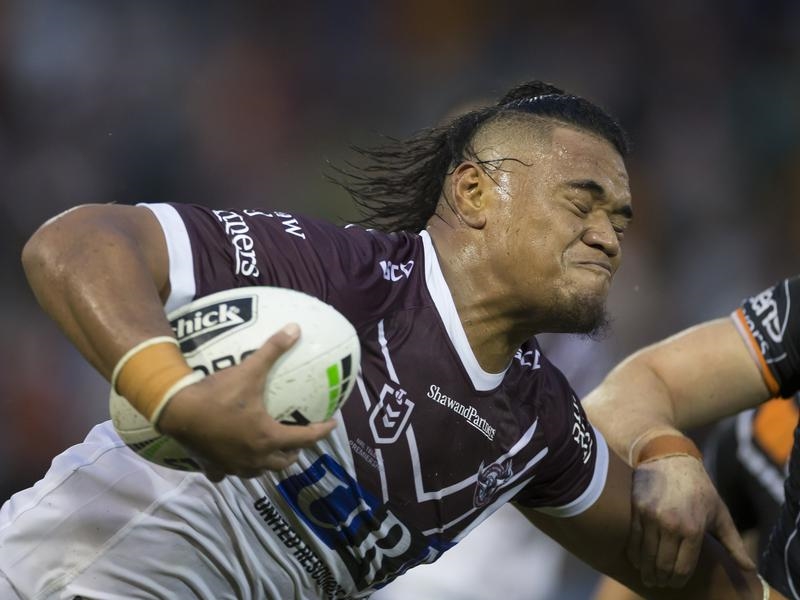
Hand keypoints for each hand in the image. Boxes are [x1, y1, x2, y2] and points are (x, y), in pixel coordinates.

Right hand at [157, 324, 335, 480]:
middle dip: (294, 452)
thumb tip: (295, 329)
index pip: (305, 438)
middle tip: (298, 440)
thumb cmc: (218, 393)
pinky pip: (227, 474)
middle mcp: (254, 457)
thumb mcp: (250, 370)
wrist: (176, 410)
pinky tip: (231, 462)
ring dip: (269, 463)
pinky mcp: (213, 466)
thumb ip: (273, 349)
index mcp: (268, 437)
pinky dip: (233, 469)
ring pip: (258, 472)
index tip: (332, 424)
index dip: (321, 431)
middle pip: (283, 462)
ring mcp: (233, 466)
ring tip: (270, 451)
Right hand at [627, 455, 754, 587]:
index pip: (682, 567)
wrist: (671, 459)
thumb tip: (750, 570)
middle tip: (659, 583)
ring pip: (645, 554)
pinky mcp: (636, 508)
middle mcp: (671, 524)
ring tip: (648, 577)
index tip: (674, 585)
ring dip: (646, 570)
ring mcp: (651, 516)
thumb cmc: (700, 488)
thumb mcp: (720, 513)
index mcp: (694, 528)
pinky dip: (633, 554)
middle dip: (661, 579)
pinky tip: (636, 560)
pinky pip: (632, 539)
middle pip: (662, 564)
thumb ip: (734, 544)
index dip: (677, 580)